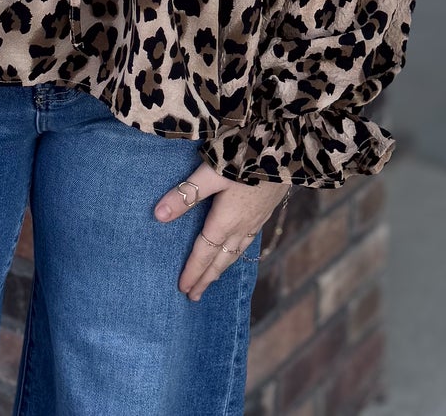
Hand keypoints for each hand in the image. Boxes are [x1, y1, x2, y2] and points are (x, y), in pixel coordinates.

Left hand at [153, 160, 291, 300]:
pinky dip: (238, 253)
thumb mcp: (210, 173)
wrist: (286, 149)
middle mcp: (242, 226)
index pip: (204, 253)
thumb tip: (158, 215)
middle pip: (221, 259)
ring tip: (212, 279)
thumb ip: (186, 194)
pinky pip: (248, 241)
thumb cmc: (246, 158)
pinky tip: (237, 248)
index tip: (183, 289)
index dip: (193, 271)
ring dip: (222, 268)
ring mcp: (256, 219)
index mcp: (226, 220)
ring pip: (236, 252)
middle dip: (207, 278)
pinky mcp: (266, 209)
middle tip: (194, 296)